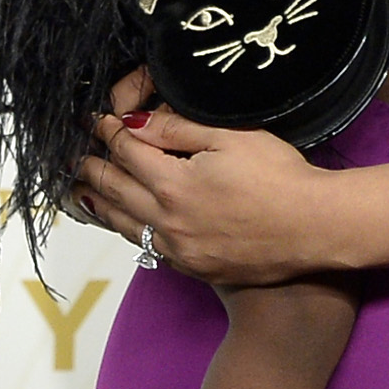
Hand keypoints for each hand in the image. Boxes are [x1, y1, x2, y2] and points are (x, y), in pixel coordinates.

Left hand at [71, 104, 334, 284]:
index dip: (107, 131)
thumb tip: (133, 124)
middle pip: (114, 189)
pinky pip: (147, 247)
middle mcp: (168, 221)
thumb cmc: (280, 176)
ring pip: (123, 224)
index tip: (94, 120)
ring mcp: (180, 250)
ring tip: (80, 189)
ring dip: (99, 203)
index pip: (125, 151)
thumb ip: (175, 129)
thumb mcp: (230, 137)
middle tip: (71, 155)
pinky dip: (128, 229)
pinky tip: (124, 221)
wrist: (317, 228)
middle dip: (89, 168)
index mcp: (173, 184)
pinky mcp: (195, 268)